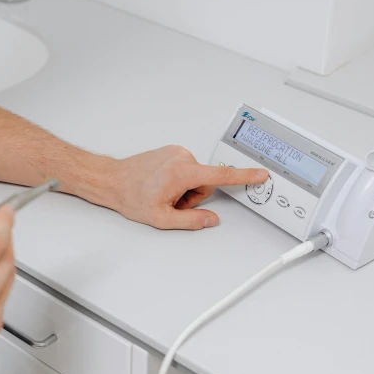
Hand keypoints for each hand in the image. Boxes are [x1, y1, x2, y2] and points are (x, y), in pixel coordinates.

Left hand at [111, 145, 267, 229]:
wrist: (113, 180)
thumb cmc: (131, 196)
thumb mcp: (162, 218)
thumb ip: (191, 221)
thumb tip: (211, 219)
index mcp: (182, 172)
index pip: (221, 176)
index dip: (244, 176)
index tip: (260, 173)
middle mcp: (182, 157)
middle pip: (205, 183)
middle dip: (192, 197)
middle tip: (171, 202)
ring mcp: (176, 152)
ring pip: (196, 177)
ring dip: (184, 189)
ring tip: (163, 193)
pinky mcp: (172, 152)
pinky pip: (186, 170)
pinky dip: (178, 180)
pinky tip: (161, 185)